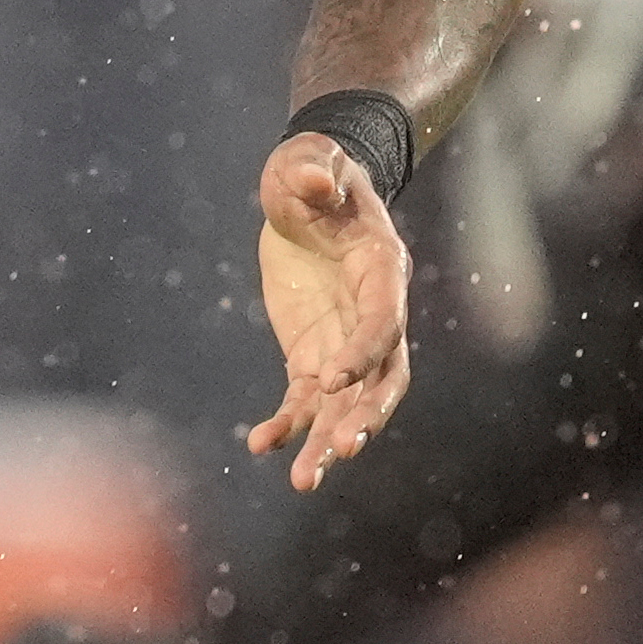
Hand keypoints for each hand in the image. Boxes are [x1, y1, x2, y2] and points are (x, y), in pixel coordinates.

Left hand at [241, 133, 412, 489]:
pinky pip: (304, 399)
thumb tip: (315, 179)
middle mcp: (374, 315)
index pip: (382, 322)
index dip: (364, 350)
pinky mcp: (313, 354)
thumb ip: (316, 171)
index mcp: (382, 271)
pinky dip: (287, 423)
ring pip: (346, 403)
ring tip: (302, 481)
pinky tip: (259, 445)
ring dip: (328, 442)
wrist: (306, 190)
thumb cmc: (312, 171)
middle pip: (382, 379)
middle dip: (364, 416)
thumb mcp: (309, 161)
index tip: (334, 376)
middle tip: (341, 450)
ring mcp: (344, 341)